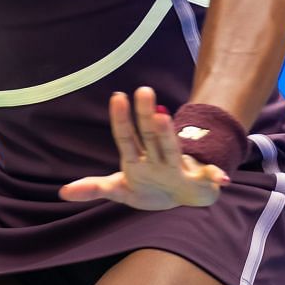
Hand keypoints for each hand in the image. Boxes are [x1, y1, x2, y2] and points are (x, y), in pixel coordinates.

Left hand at [59, 87, 231, 210]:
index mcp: (138, 158)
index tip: (118, 96)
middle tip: (143, 90)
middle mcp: (158, 157)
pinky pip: (209, 180)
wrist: (184, 194)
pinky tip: (222, 179)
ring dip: (169, 136)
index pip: (127, 136)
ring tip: (164, 119)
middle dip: (146, 116)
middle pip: (150, 134)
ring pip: (172, 150)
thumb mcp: (121, 190)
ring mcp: (179, 168)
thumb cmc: (150, 187)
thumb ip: (94, 188)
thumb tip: (62, 192)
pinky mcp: (201, 182)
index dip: (122, 119)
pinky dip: (215, 178)